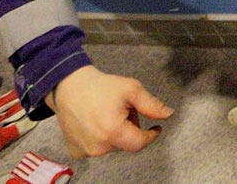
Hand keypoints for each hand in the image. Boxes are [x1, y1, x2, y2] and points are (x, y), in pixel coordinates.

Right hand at [48, 66, 171, 158]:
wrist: (68, 85)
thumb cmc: (100, 86)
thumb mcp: (131, 89)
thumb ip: (151, 105)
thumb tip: (168, 114)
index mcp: (113, 132)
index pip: (139, 143)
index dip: (150, 136)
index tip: (155, 127)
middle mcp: (98, 146)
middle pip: (125, 142)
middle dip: (130, 127)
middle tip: (124, 109)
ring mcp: (85, 150)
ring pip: (112, 145)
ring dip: (115, 133)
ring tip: (108, 113)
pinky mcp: (76, 150)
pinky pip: (96, 148)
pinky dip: (100, 138)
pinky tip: (95, 122)